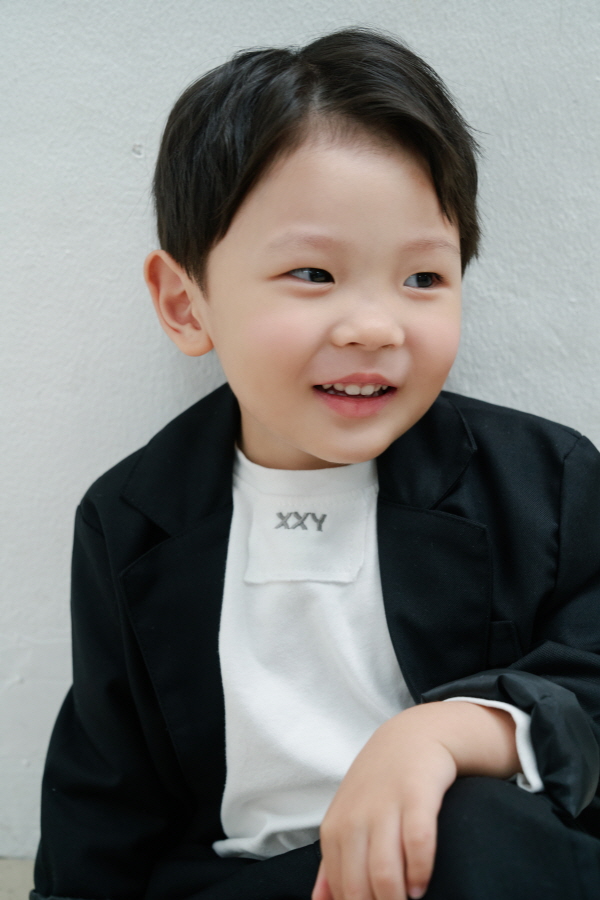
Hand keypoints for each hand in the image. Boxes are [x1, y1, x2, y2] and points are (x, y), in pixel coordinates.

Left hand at [311, 701, 518, 899]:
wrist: (411, 738)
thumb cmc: (378, 787)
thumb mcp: (347, 819)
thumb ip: (333, 863)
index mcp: (335, 830)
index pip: (340, 891)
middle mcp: (355, 819)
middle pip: (359, 887)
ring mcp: (385, 807)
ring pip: (384, 872)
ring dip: (397, 898)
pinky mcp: (416, 796)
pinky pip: (417, 842)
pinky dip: (420, 870)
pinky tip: (422, 882)